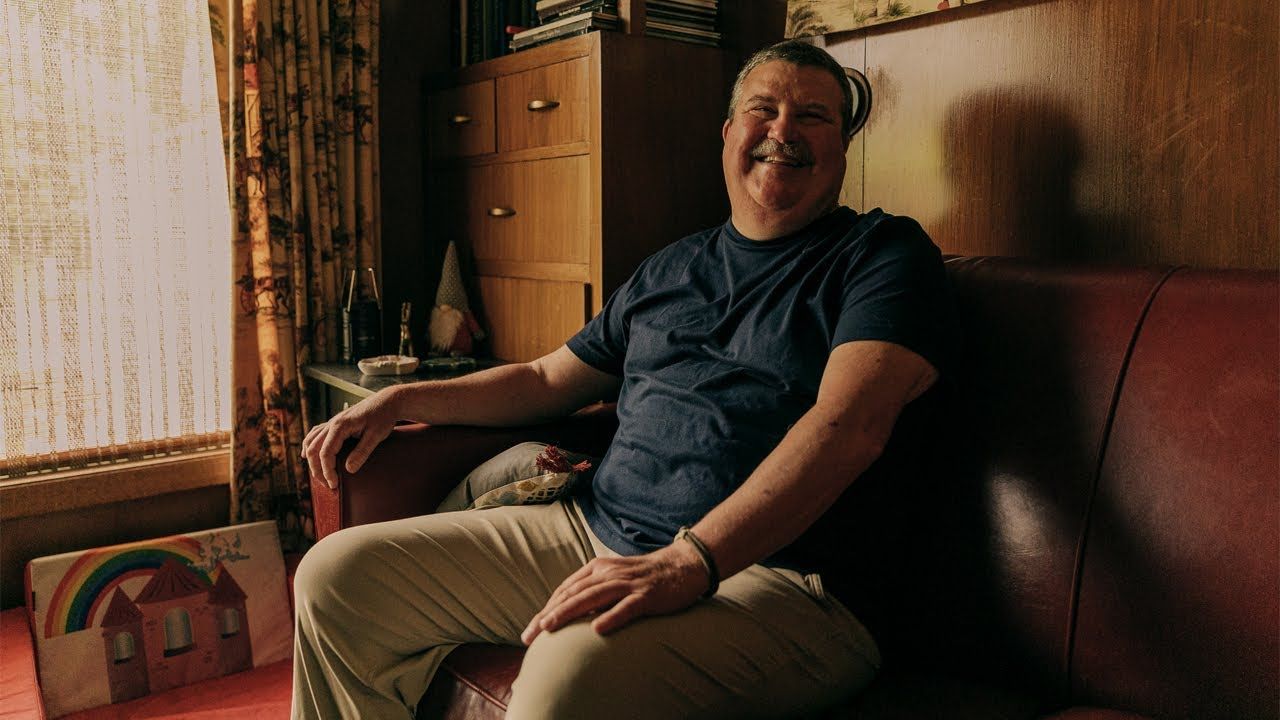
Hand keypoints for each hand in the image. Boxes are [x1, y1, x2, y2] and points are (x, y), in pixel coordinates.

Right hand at [302, 387, 402, 488]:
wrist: (387, 401)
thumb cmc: (383, 417)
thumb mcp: (376, 436)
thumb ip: (362, 452)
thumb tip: (348, 470)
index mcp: (340, 426)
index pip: (325, 453)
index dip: (327, 471)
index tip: (334, 485)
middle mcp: (332, 423)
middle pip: (314, 449)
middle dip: (317, 470)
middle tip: (328, 486)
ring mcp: (332, 422)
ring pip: (311, 442)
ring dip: (312, 460)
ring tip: (320, 476)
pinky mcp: (335, 423)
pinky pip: (315, 435)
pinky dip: (309, 446)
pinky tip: (307, 455)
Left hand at [520, 541, 709, 644]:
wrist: (683, 565)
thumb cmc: (645, 577)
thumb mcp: (614, 579)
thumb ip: (593, 592)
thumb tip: (571, 614)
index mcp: (597, 569)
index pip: (565, 590)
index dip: (546, 609)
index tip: (531, 630)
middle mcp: (608, 573)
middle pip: (573, 594)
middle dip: (548, 615)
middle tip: (530, 635)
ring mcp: (628, 584)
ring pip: (593, 598)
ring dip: (569, 612)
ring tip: (550, 627)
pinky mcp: (646, 595)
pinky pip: (627, 607)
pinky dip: (612, 616)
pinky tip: (598, 629)